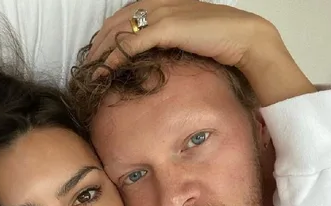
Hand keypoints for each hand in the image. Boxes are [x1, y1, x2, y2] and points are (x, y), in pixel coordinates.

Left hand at [87, 0, 315, 104]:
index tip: (96, 58)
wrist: (245, 39)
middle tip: (85, 69)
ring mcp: (161, 14)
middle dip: (96, 47)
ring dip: (100, 54)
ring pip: (118, 33)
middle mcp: (156, 4)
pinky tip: (104, 72)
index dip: (106, 38)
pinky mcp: (167, 28)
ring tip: (89, 74)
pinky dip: (114, 58)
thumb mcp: (186, 38)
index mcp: (160, 3)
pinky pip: (131, 44)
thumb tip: (152, 59)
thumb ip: (167, 41)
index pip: (122, 19)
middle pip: (114, 24)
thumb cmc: (219, 41)